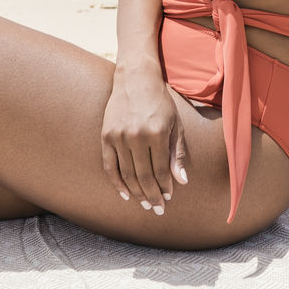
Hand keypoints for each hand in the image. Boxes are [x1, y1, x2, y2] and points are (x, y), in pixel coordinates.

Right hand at [101, 69, 188, 214]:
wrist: (135, 79)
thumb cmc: (160, 102)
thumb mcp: (175, 124)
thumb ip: (177, 153)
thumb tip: (181, 181)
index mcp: (156, 132)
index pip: (161, 170)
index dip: (165, 186)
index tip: (169, 197)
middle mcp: (136, 135)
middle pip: (143, 176)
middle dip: (152, 195)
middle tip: (157, 209)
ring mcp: (118, 136)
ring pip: (127, 174)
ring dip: (136, 193)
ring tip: (145, 204)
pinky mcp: (106, 136)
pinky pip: (110, 166)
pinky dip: (117, 183)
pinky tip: (126, 194)